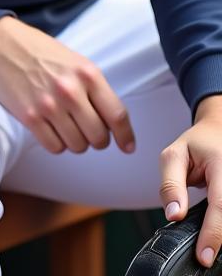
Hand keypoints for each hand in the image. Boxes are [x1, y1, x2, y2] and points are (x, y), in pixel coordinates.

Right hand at [0, 16, 135, 154]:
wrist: (1, 44)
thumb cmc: (40, 53)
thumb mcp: (75, 62)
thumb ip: (95, 88)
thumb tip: (114, 123)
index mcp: (87, 74)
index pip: (117, 115)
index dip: (125, 136)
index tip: (127, 146)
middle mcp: (70, 90)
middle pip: (99, 137)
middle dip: (95, 138)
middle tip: (86, 128)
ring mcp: (49, 105)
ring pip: (78, 145)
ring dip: (75, 141)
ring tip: (64, 124)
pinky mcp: (30, 116)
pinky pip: (54, 147)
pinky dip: (56, 143)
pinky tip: (50, 127)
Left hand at [159, 94, 221, 267]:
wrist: (219, 133)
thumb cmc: (197, 144)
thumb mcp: (174, 155)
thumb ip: (171, 184)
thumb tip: (174, 215)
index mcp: (221, 165)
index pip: (220, 206)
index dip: (213, 234)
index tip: (204, 256)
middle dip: (217, 238)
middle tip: (203, 255)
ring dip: (219, 232)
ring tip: (207, 243)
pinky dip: (221, 224)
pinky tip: (213, 232)